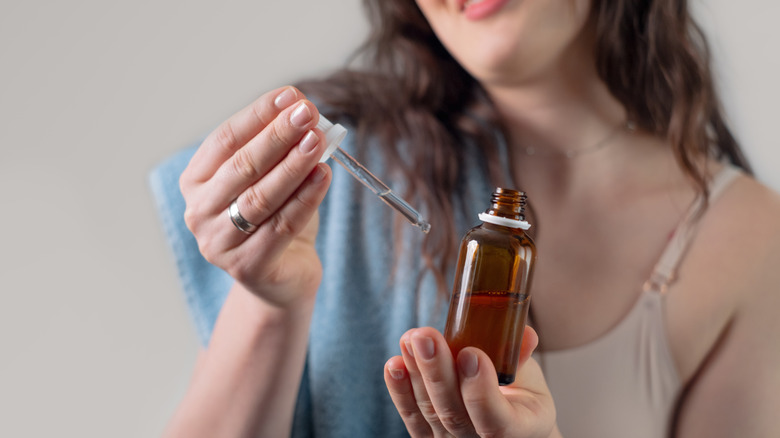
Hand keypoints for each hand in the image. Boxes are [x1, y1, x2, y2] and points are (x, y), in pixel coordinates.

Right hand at [179, 86, 331, 307]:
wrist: (282, 276)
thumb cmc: (275, 217)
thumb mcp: (273, 176)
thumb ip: (281, 147)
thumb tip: (303, 109)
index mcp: (197, 181)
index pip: (224, 140)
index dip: (258, 115)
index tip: (291, 95)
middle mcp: (199, 211)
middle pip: (242, 166)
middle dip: (278, 136)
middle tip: (308, 113)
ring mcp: (219, 243)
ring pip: (260, 197)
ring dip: (293, 165)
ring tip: (318, 140)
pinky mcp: (247, 267)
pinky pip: (281, 226)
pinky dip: (305, 198)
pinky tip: (324, 176)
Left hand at [384, 326, 557, 437]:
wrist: (507, 423)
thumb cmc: (520, 397)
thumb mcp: (532, 379)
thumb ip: (522, 357)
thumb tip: (526, 334)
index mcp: (517, 430)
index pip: (495, 421)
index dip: (480, 390)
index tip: (470, 353)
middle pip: (453, 414)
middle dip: (437, 372)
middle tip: (426, 337)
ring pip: (429, 411)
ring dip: (415, 372)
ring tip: (410, 339)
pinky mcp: (428, 436)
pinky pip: (412, 416)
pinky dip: (400, 390)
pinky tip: (394, 364)